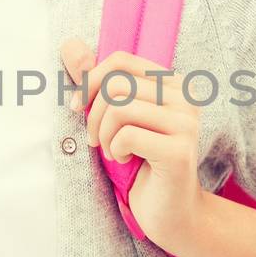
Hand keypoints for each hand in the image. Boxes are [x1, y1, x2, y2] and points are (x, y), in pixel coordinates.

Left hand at [60, 37, 205, 256]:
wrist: (170, 211)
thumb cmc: (140, 162)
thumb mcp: (115, 118)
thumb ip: (96, 82)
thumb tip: (69, 44)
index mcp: (173, 83)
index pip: (121, 61)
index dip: (91, 81)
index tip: (78, 107)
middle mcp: (186, 98)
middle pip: (117, 85)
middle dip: (93, 115)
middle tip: (95, 140)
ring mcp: (187, 123)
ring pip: (120, 108)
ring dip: (103, 135)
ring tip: (111, 151)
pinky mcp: (180, 150)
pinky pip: (127, 135)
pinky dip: (115, 150)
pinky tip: (124, 161)